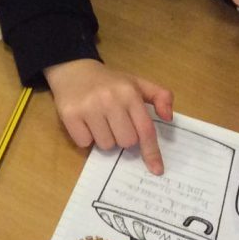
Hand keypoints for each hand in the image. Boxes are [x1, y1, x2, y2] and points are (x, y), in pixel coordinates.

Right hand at [43, 58, 172, 174]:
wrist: (73, 70)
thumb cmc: (109, 81)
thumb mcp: (137, 83)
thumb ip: (160, 96)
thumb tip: (168, 118)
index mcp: (129, 93)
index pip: (145, 129)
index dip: (152, 152)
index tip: (156, 169)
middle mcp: (110, 100)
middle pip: (126, 142)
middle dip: (123, 137)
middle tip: (115, 123)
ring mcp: (89, 108)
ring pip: (106, 145)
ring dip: (104, 138)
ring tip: (99, 121)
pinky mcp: (70, 115)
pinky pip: (85, 143)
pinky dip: (86, 137)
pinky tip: (85, 122)